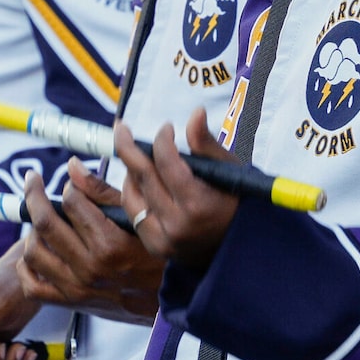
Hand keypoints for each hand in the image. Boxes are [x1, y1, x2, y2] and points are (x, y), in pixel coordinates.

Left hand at [17, 160, 162, 321]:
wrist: (165, 299)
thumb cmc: (156, 257)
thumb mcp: (137, 220)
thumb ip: (102, 192)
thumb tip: (72, 166)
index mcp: (110, 244)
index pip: (71, 202)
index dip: (69, 186)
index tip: (71, 183)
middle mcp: (90, 268)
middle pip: (44, 223)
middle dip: (34, 195)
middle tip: (33, 182)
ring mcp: (77, 288)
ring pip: (33, 252)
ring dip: (32, 231)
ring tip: (42, 221)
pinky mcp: (70, 302)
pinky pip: (32, 286)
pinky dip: (26, 268)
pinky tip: (38, 253)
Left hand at [117, 109, 238, 268]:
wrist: (238, 247)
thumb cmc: (235, 203)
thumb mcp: (228, 171)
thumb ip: (207, 143)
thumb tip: (195, 112)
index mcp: (198, 203)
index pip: (167, 162)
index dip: (162, 140)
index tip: (166, 128)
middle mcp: (178, 223)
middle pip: (144, 176)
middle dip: (129, 147)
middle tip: (122, 128)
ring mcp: (164, 238)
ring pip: (132, 193)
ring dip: (129, 170)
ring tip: (134, 155)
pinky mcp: (155, 245)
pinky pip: (133, 212)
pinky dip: (132, 192)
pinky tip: (137, 180)